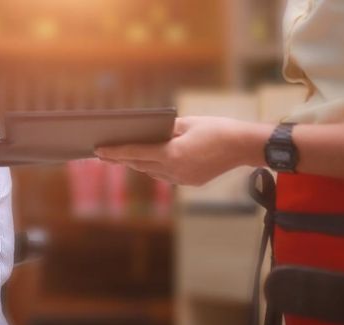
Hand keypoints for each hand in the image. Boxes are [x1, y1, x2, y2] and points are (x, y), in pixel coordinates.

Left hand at [95, 116, 271, 185]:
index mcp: (172, 154)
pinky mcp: (191, 182)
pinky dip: (155, 168)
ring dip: (137, 164)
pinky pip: (166, 176)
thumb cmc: (217, 129)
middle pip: (140, 164)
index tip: (98, 150)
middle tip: (102, 154)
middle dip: (120, 159)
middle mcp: (174, 170)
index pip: (135, 152)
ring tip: (122, 157)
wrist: (245, 146)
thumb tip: (148, 133)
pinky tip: (149, 162)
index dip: (114, 151)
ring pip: (152, 172)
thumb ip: (165, 129)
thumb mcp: (187, 123)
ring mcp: (182, 179)